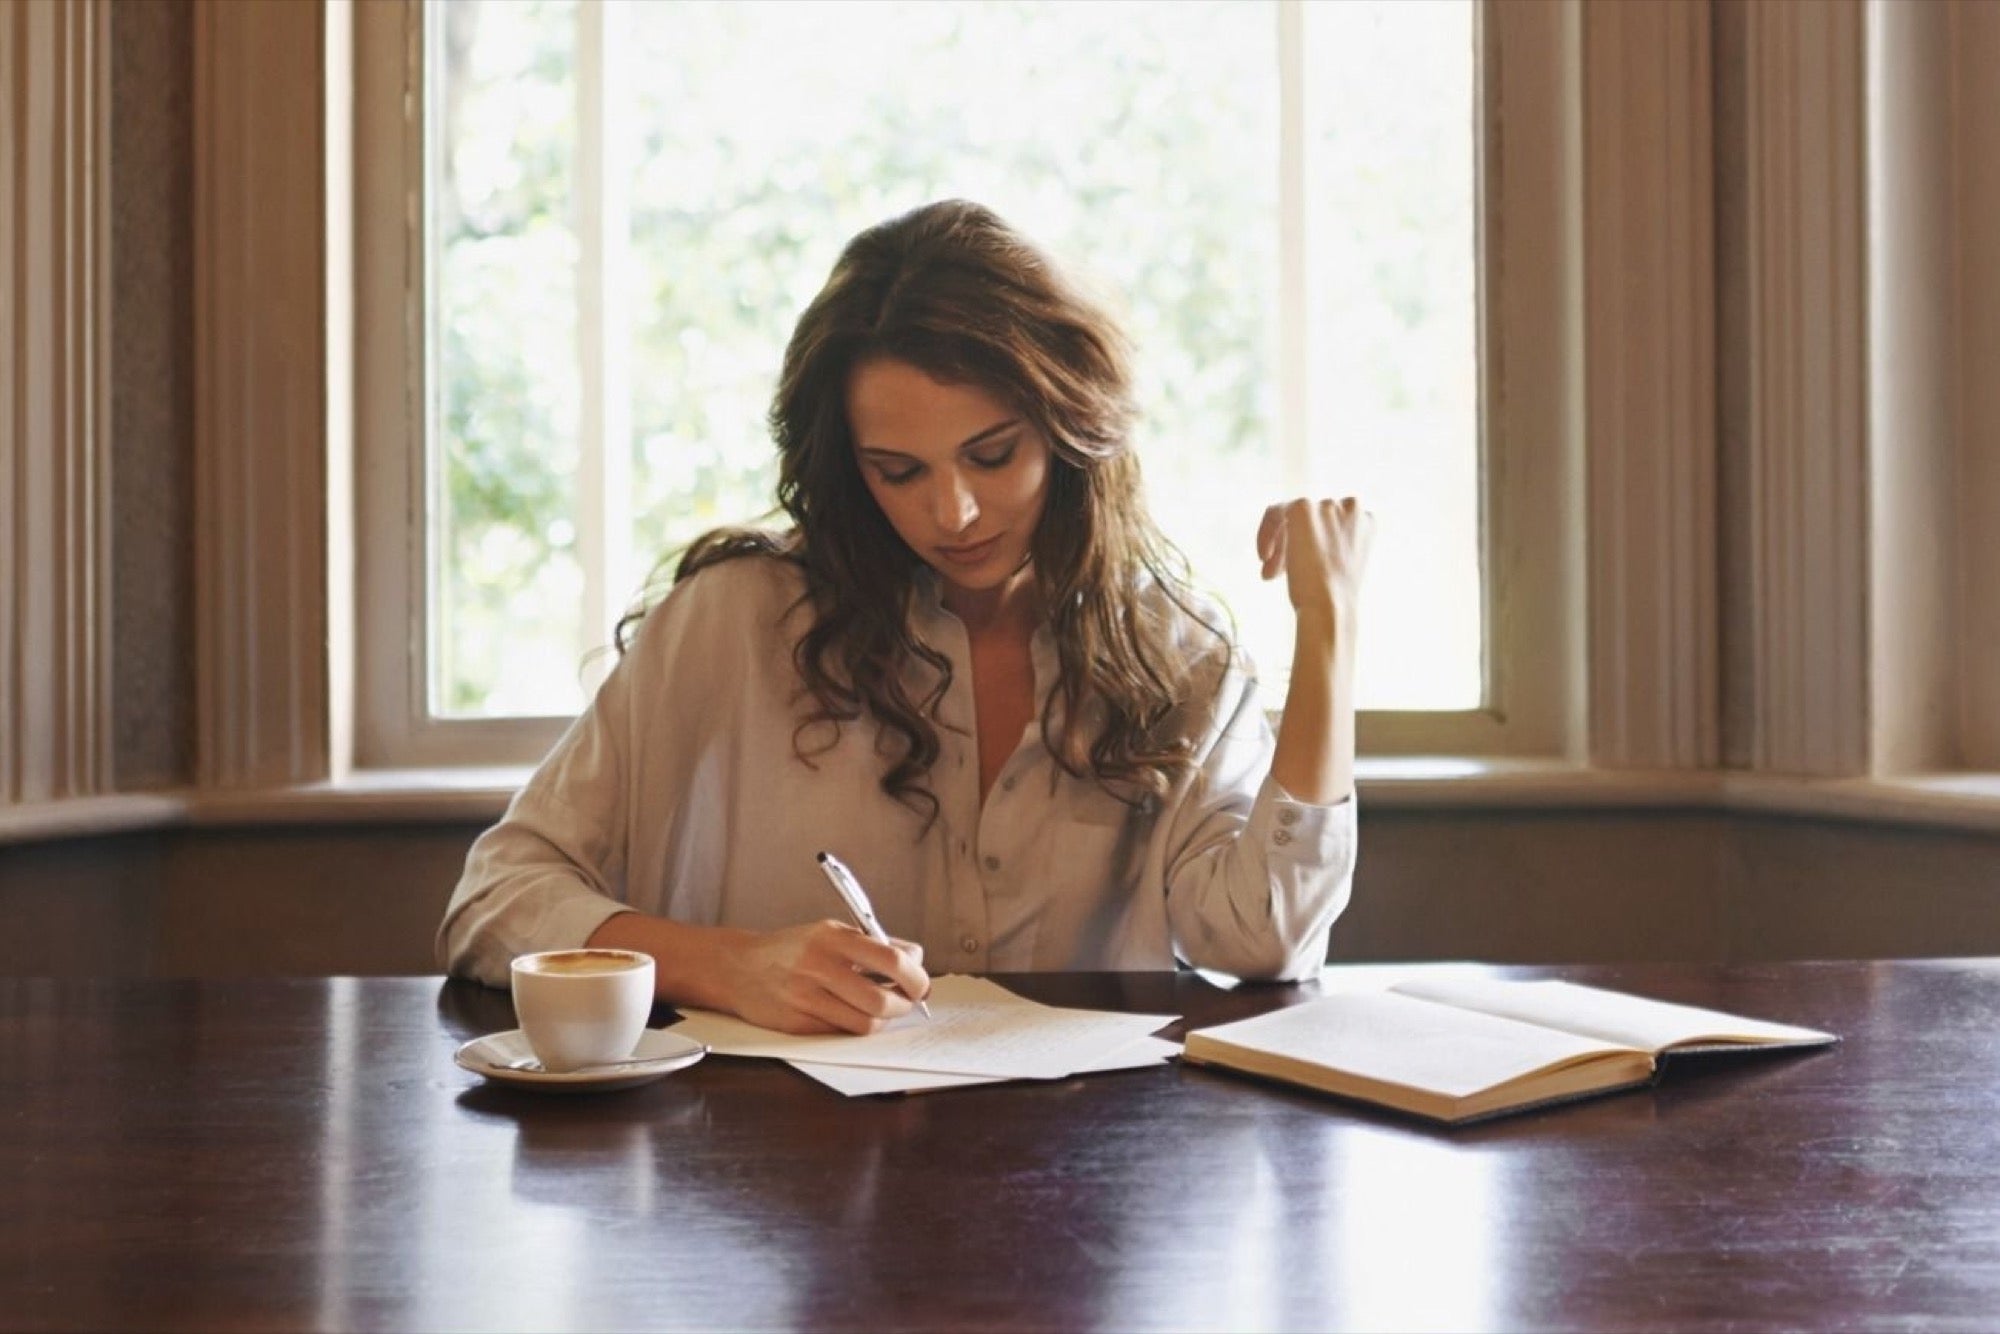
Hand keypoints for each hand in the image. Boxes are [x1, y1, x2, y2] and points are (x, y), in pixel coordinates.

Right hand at [724, 920, 931, 1035]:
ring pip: (865, 1023)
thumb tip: (916, 958)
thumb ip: (873, 944)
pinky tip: (854, 1017)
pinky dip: (856, 1028)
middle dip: (903, 1005)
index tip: (921, 984)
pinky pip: (842, 1033)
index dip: (915, 977)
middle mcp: (818, 965)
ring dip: (882, 1021)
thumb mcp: (831, 933)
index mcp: (832, 937)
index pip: (891, 960)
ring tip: (882, 1011)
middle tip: (906, 1003)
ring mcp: (805, 997)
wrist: (739, 968)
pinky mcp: (796, 1023)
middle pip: (881, 999)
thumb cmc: (793, 949)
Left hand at [1256, 496, 1373, 622]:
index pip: (1329, 523)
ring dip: (1279, 548)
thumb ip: (1327, 544)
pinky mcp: (1303, 507)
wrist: (1331, 606)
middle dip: (1290, 548)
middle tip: (1275, 574)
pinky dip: (1265, 534)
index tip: (1294, 569)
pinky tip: (1265, 558)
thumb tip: (1301, 542)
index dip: (1311, 546)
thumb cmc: (1335, 598)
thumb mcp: (1339, 565)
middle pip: (1309, 521)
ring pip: (1290, 520)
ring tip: (1269, 575)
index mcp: (1366, 521)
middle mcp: (1352, 507)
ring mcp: (1328, 505)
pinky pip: (1274, 513)